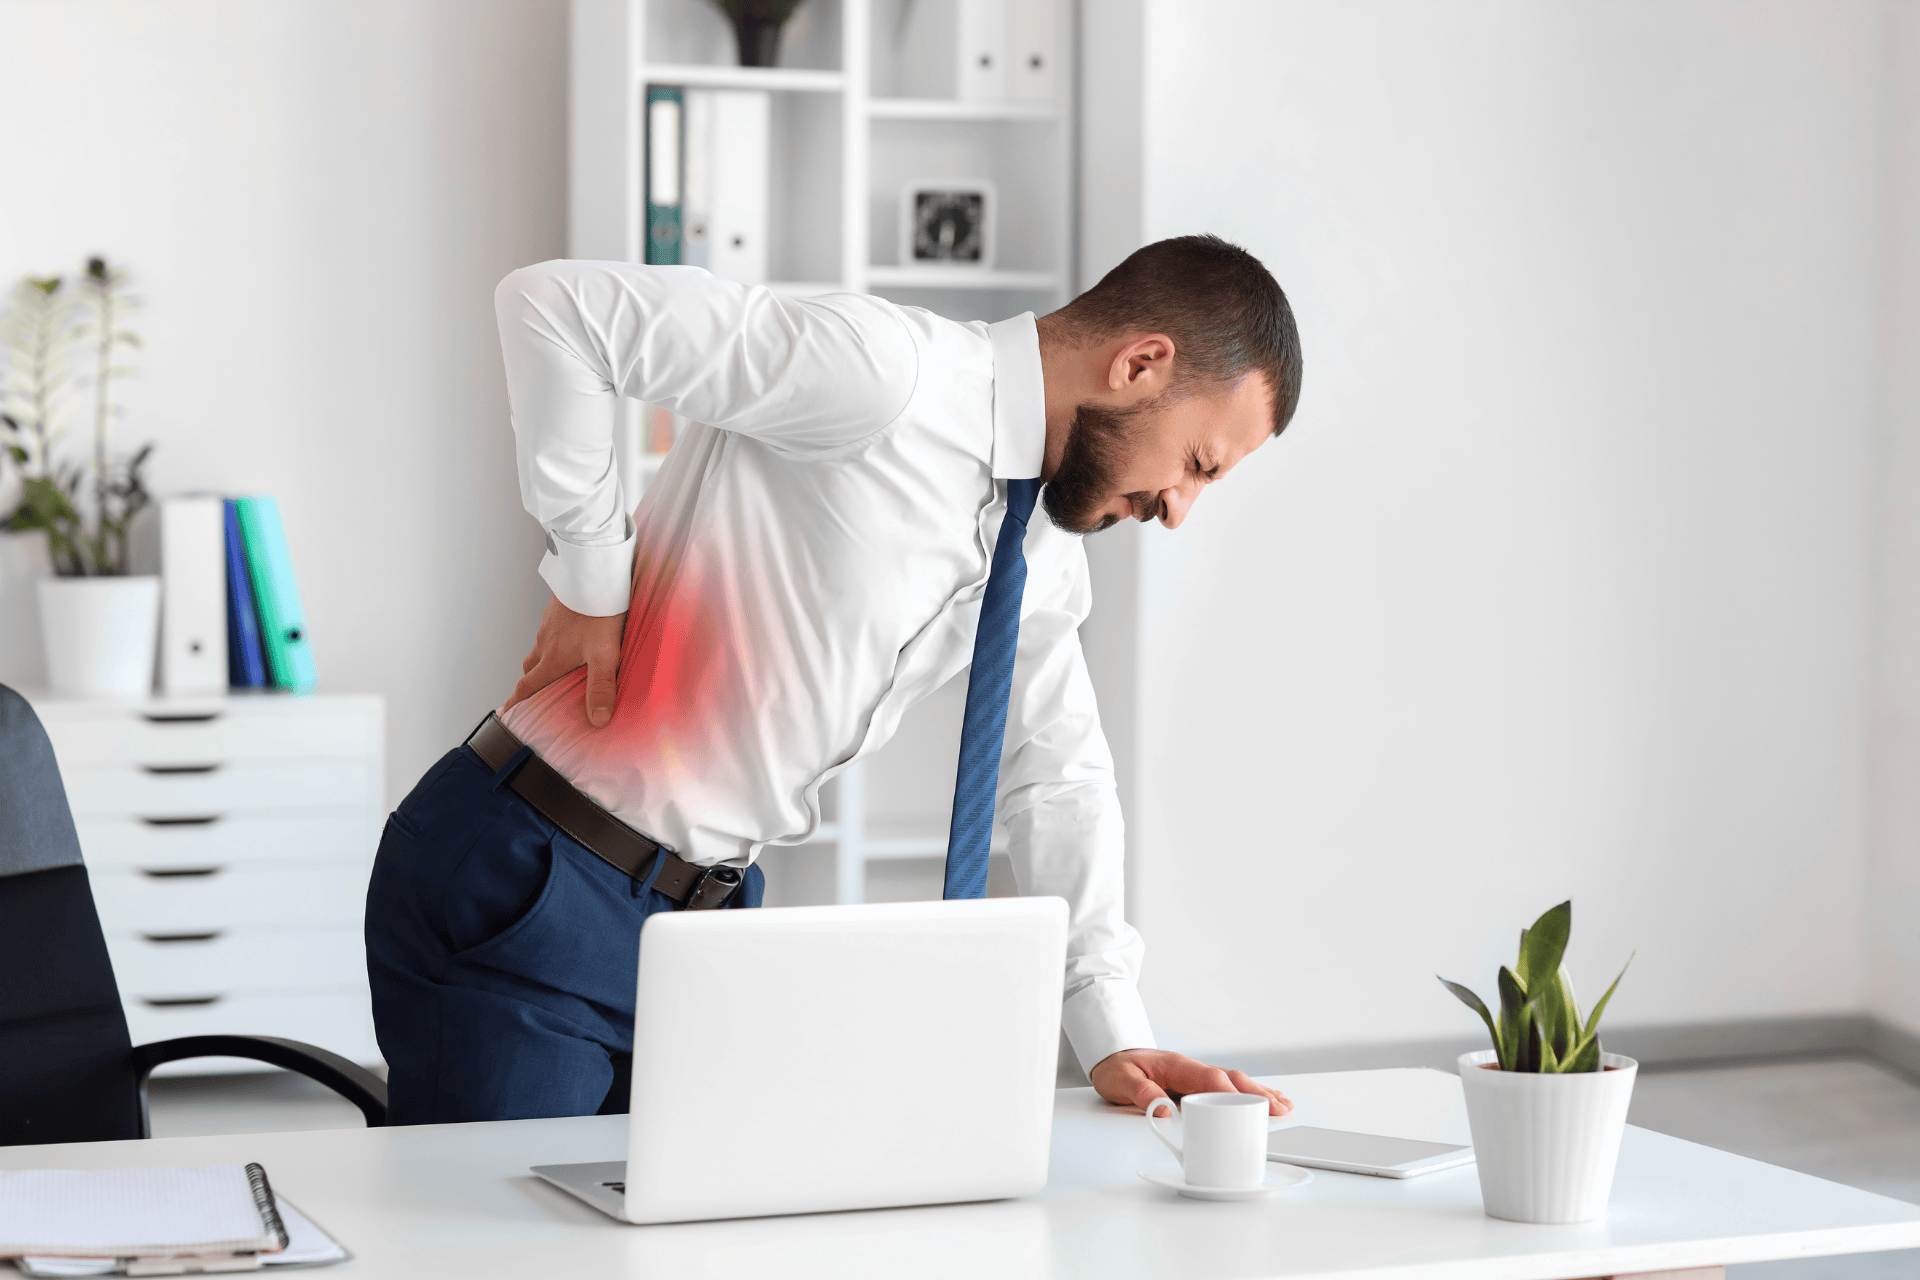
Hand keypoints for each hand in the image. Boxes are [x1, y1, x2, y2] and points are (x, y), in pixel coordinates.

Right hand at [504, 594, 626, 726]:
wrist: (594, 575)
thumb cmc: (598, 614)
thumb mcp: (604, 655)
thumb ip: (601, 687)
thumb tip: (598, 720)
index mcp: (552, 658)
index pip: (528, 686)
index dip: (517, 702)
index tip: (508, 713)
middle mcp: (546, 642)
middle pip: (531, 668)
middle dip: (530, 682)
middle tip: (535, 693)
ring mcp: (549, 624)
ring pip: (539, 647)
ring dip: (542, 659)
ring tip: (556, 667)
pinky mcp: (558, 609)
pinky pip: (550, 629)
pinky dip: (553, 640)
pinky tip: (570, 637)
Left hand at [1089, 1048, 1292, 1117]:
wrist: (1114, 1055)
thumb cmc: (1118, 1068)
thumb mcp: (1120, 1080)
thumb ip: (1140, 1093)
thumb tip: (1162, 1109)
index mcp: (1177, 1066)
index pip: (1208, 1078)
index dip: (1228, 1093)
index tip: (1244, 1107)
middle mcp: (1193, 1069)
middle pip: (1231, 1080)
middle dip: (1256, 1095)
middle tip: (1278, 1110)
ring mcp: (1199, 1075)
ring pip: (1236, 1083)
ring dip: (1260, 1094)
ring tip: (1285, 1106)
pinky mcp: (1201, 1083)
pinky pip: (1231, 1086)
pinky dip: (1252, 1092)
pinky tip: (1270, 1099)